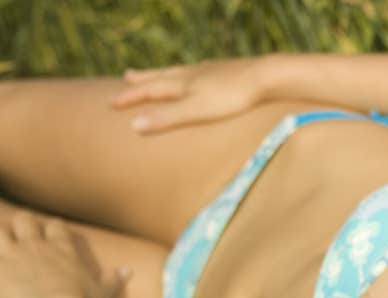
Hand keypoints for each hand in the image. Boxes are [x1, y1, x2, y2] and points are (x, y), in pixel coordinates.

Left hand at [0, 216, 130, 297]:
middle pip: (26, 221)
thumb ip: (114, 279)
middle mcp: (38, 246)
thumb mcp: (103, 293)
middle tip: (22, 233)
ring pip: (2, 229)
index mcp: (64, 249)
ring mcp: (15, 254)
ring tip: (2, 242)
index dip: (52, 227)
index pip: (56, 226)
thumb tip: (128, 270)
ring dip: (1, 234)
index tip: (52, 230)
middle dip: (23, 225)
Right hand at [111, 57, 266, 133]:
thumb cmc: (232, 98)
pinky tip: (198, 74)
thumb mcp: (196, 112)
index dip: (130, 97)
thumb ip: (167, 119)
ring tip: (157, 73)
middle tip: (126, 78)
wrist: (265, 76)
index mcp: (181, 84)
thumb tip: (133, 126)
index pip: (149, 90)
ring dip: (164, 74)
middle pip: (161, 76)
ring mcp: (210, 70)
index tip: (111, 103)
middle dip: (143, 80)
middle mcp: (191, 73)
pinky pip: (201, 71)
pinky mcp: (227, 71)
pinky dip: (190, 73)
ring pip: (180, 72)